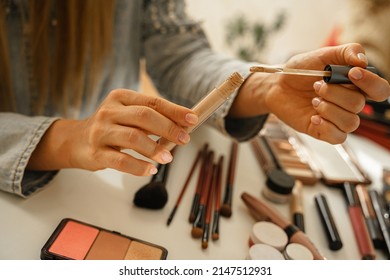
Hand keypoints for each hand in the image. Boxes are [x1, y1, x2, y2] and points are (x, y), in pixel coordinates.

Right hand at [27, 89, 197, 175]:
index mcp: (120, 98)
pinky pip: (121, 161)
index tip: (192, 120)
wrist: (76, 140)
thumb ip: (151, 118)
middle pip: (144, 117)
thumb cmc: (111, 127)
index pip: (152, 102)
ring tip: (169, 158)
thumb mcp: (128, 115)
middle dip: (168, 128)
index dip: (175, 110)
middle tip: (184, 140)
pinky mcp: (96, 153)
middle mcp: (109, 111)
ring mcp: (101, 132)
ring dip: (155, 149)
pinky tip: (151, 170)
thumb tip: (184, 125)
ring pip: (133, 138)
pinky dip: (139, 167)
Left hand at [235, 43, 389, 143]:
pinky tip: (313, 117)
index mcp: (355, 85)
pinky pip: (338, 137)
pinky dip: (326, 127)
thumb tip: (363, 61)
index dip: (371, 83)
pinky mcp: (324, 131)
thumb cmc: (300, 71)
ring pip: (350, 122)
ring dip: (329, 109)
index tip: (352, 73)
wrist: (277, 85)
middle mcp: (349, 103)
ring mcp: (337, 118)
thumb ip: (346, 52)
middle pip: (359, 104)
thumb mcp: (322, 55)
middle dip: (336, 93)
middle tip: (317, 86)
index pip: (379, 90)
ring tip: (313, 100)